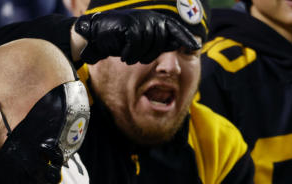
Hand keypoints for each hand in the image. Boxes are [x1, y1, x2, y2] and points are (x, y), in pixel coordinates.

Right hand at [74, 10, 199, 64]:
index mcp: (153, 20)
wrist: (96, 34)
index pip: (174, 28)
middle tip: (136, 55)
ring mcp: (139, 21)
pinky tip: (121, 52)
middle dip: (149, 54)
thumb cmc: (119, 39)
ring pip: (148, 47)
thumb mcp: (141, 40)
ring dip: (136, 56)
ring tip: (127, 54)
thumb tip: (177, 44)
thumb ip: (158, 40)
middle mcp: (149, 18)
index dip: (185, 37)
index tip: (196, 47)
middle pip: (160, 43)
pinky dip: (128, 54)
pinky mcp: (129, 26)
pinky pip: (135, 47)